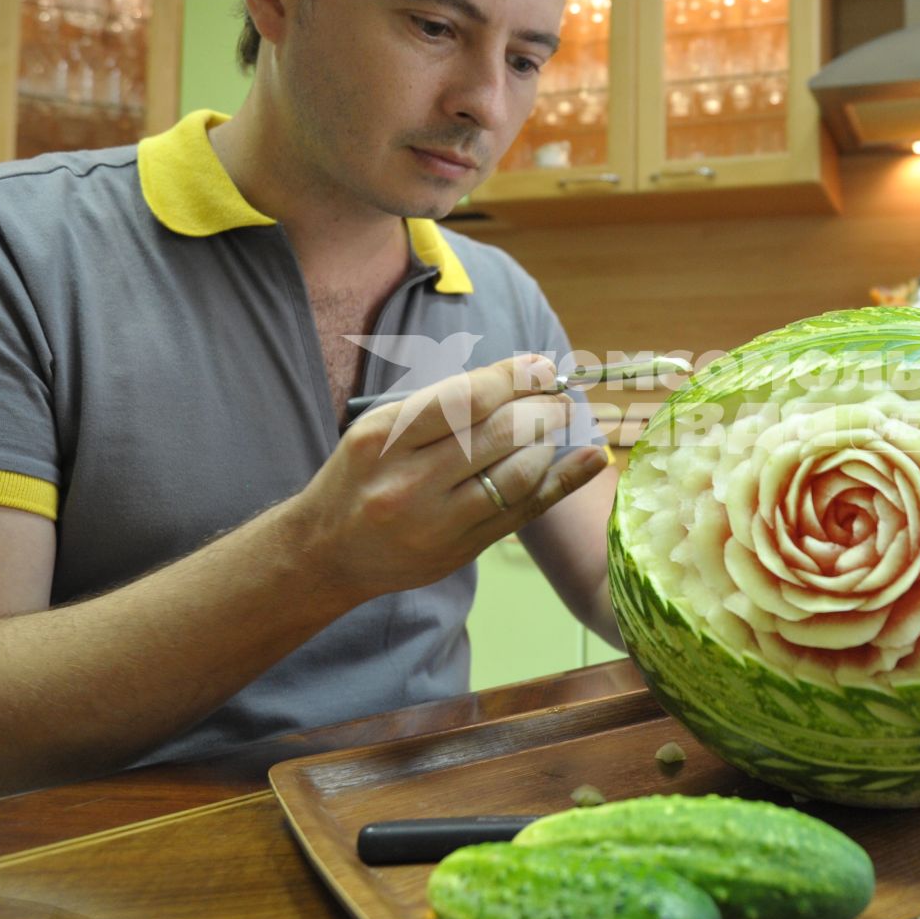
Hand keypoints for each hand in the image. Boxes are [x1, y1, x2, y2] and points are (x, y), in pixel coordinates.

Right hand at [287, 353, 608, 604]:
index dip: (514, 377)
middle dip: (541, 406)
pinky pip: (524, 511)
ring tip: (560, 420)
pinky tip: (592, 458)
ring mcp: (438, 522)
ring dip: (550, 440)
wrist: (327, 553)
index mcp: (384, 440)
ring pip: (517, 474)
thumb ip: (438, 405)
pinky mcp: (461, 551)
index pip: (465, 399)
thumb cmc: (358, 478)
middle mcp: (410, 482)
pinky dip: (564, 481)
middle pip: (498, 434)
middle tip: (559, 393)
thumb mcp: (379, 430)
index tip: (540, 365)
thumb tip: (515, 376)